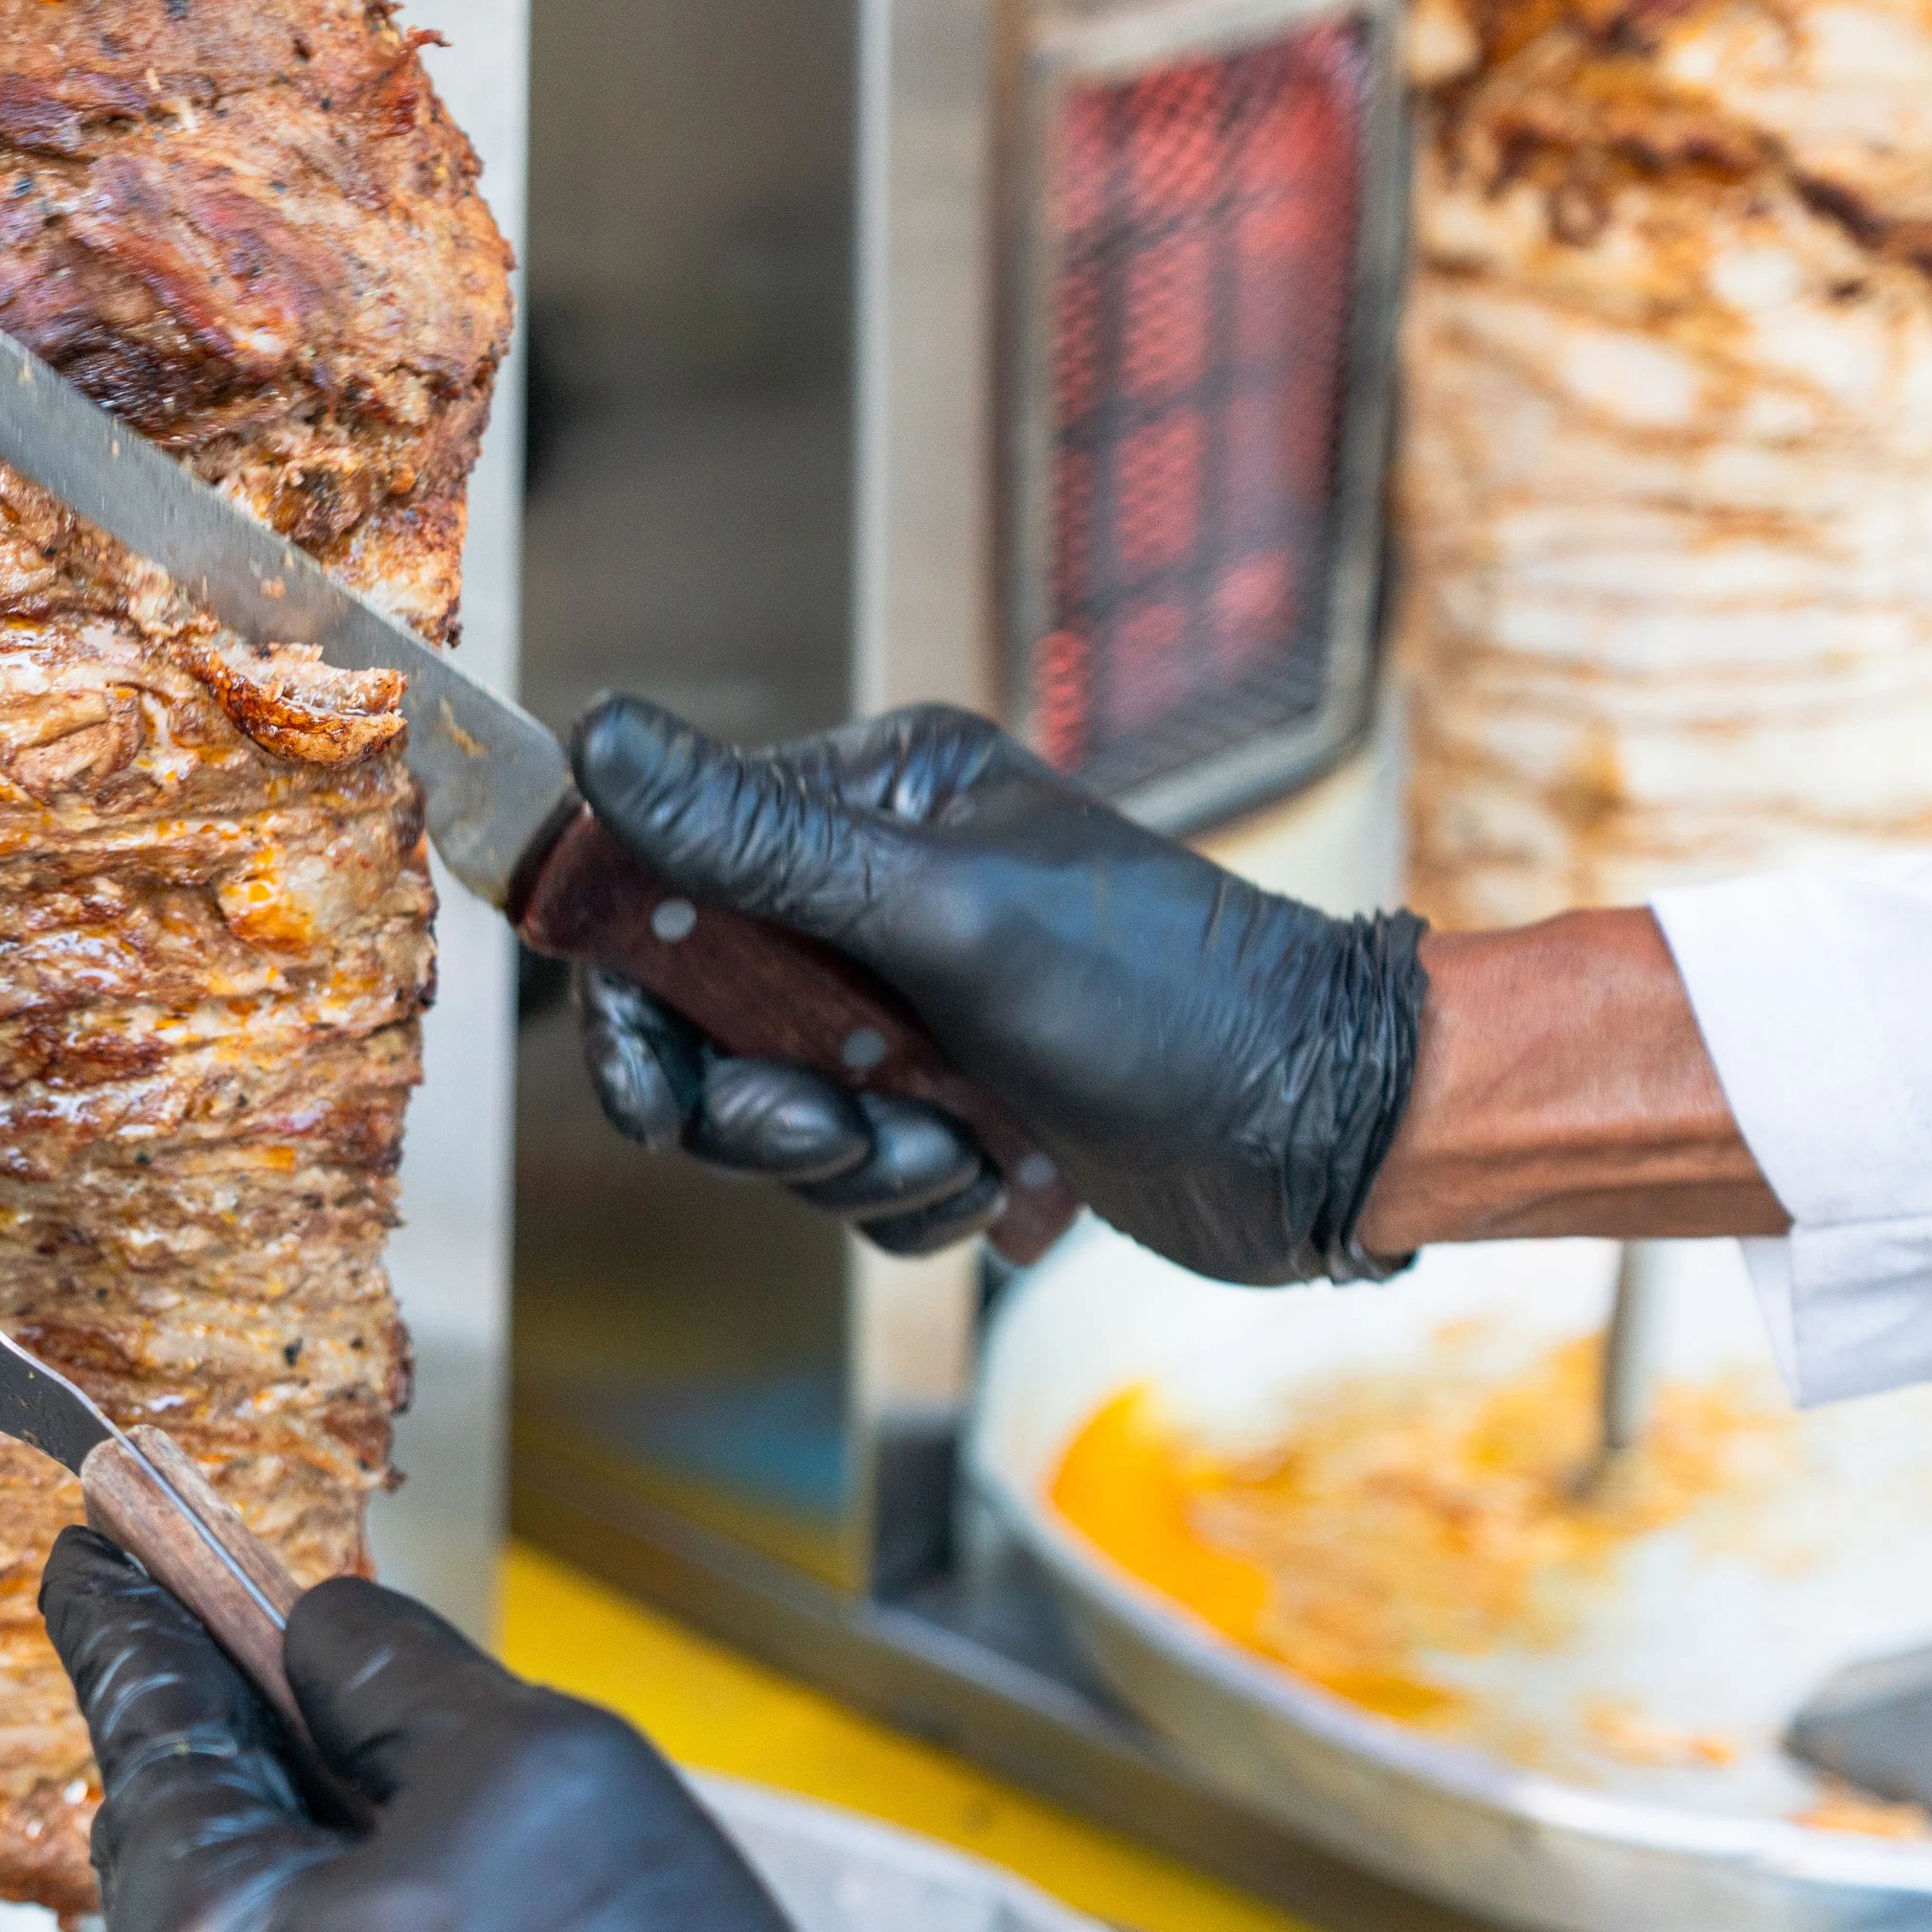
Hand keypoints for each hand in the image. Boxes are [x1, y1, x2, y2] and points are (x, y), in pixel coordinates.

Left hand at [40, 1528, 835, 1931]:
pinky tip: (452, 1904)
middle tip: (265, 1633)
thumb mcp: (537, 1776)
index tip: (91, 1554)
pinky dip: (353, 1920)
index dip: (125, 1616)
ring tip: (411, 1788)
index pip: (142, 1723)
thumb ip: (399, 1681)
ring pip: (256, 1917)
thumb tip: (322, 1630)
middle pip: (191, 1827)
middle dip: (241, 1727)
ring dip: (317, 1835)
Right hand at [569, 696, 1427, 1285]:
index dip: (635, 987)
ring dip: (846, 1159)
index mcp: (877, 804)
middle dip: (755, 1101)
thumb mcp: (947, 915)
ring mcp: (916, 1007)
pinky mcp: (953, 1105)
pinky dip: (906, 1197)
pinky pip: (853, 1175)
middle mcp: (880, 895)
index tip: (650, 1077)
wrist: (1332, 1133)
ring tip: (946, 1150)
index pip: (673, 879)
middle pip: (706, 1017)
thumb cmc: (1166, 997)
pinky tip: (991, 1181)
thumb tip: (599, 734)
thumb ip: (759, 844)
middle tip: (826, 1129)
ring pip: (776, 1111)